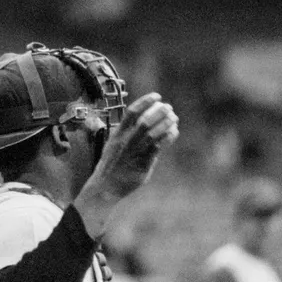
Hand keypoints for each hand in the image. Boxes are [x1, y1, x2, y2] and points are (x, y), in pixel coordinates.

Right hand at [74, 93, 177, 237]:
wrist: (106, 185)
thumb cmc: (111, 164)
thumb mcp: (114, 144)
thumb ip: (127, 134)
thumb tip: (142, 123)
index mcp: (117, 134)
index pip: (132, 112)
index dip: (145, 102)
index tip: (157, 96)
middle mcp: (126, 141)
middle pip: (145, 121)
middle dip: (159, 112)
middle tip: (169, 107)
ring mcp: (135, 152)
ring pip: (153, 133)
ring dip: (166, 124)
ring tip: (174, 118)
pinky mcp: (143, 163)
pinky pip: (158, 147)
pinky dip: (168, 137)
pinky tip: (174, 132)